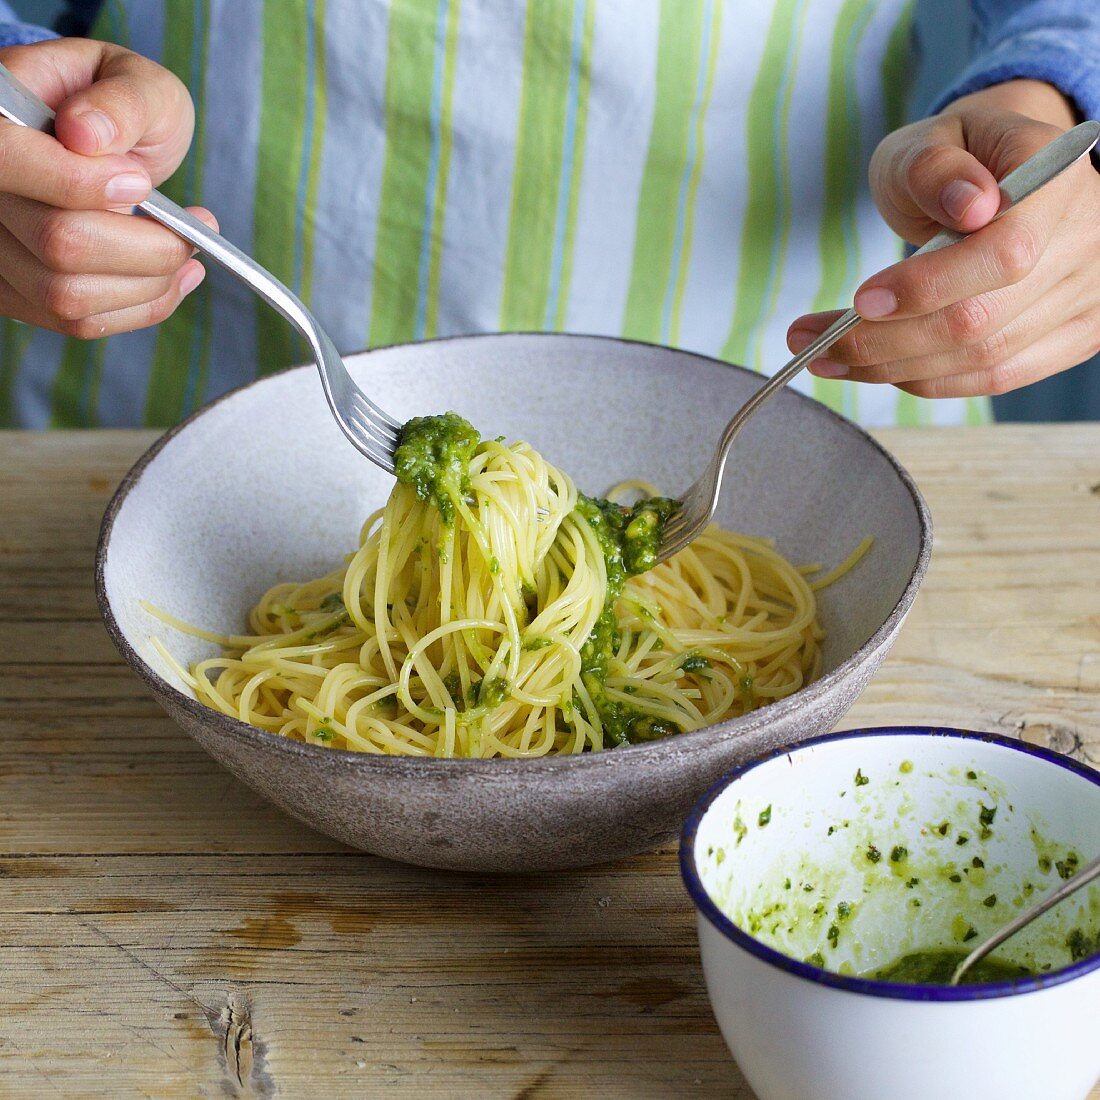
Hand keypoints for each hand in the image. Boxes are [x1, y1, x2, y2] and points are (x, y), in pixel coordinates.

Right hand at [0, 38, 215, 338]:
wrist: (102, 142)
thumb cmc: (118, 106)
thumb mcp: (134, 80)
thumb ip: (120, 101)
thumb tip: (87, 134)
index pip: (11, 163)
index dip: (85, 183)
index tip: (142, 182)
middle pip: (59, 244)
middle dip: (148, 246)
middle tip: (194, 226)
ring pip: (70, 296)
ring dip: (152, 283)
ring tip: (190, 251)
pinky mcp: (21, 292)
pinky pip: (79, 321)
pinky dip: (141, 306)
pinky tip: (174, 278)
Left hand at [787, 81, 1099, 397]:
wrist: (1000, 177)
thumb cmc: (958, 157)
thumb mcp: (930, 141)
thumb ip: (937, 167)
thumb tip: (969, 204)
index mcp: (1059, 183)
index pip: (1005, 255)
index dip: (929, 287)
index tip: (861, 300)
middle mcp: (1087, 243)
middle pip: (983, 321)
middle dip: (886, 341)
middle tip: (812, 343)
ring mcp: (1085, 296)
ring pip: (982, 359)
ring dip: (893, 368)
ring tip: (828, 358)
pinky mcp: (1071, 336)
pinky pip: (994, 378)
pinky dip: (927, 378)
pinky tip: (878, 366)